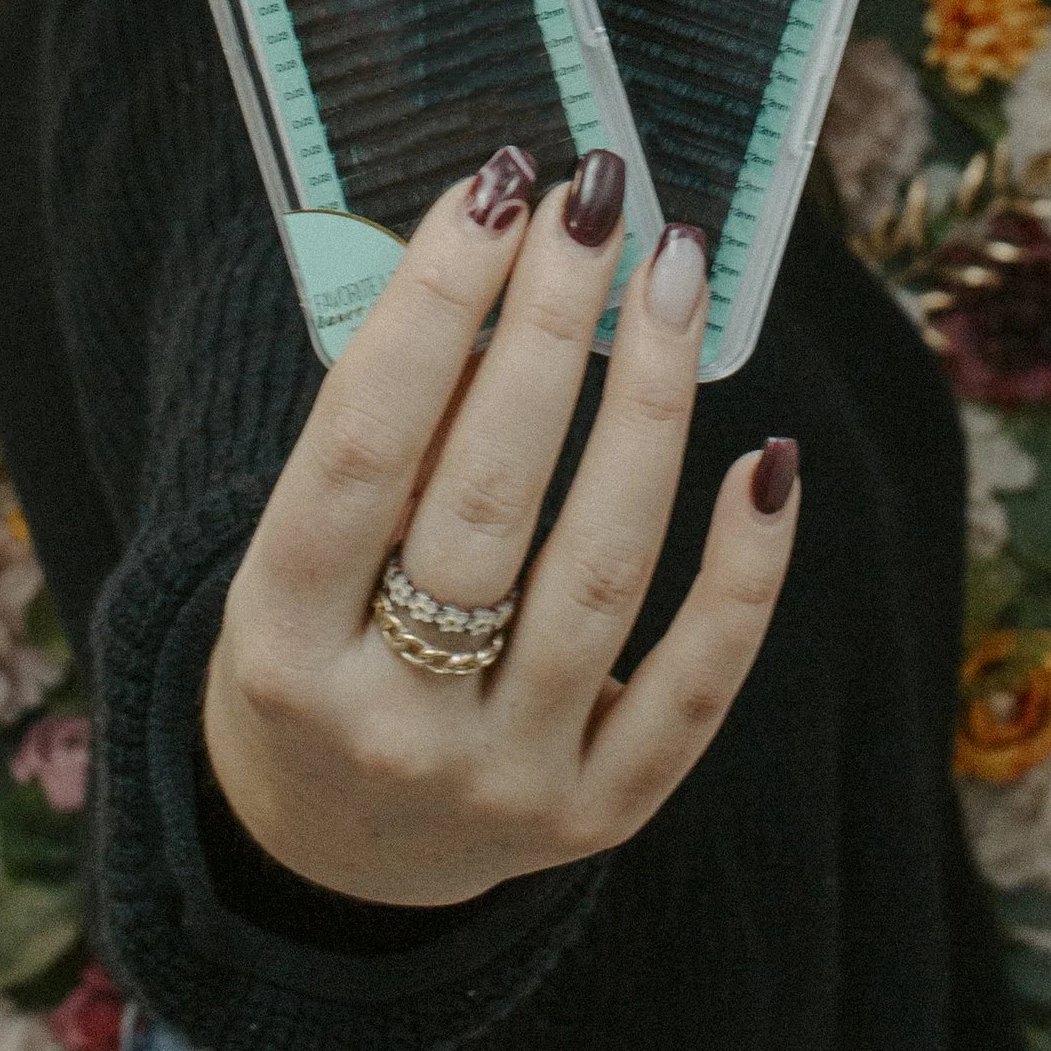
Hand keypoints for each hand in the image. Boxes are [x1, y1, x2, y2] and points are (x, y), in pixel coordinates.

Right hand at [203, 146, 799, 909]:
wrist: (337, 858)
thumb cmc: (323, 648)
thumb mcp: (298, 558)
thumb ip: (388, 439)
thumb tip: (506, 266)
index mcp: (280, 640)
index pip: (361, 449)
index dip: (432, 310)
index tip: (494, 192)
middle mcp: (389, 722)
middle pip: (487, 500)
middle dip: (552, 328)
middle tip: (596, 202)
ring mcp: (502, 777)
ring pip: (598, 571)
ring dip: (649, 404)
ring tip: (672, 275)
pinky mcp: (597, 813)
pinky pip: (691, 683)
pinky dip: (742, 572)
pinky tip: (770, 460)